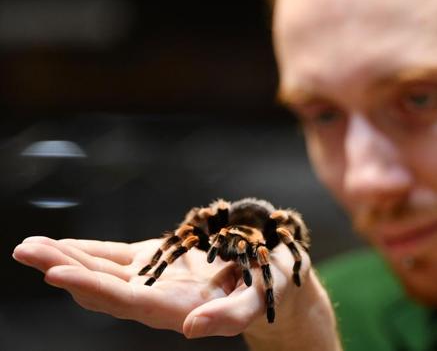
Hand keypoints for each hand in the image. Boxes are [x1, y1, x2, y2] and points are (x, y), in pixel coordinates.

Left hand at [12, 235, 311, 337]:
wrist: (273, 274)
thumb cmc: (273, 287)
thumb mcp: (261, 298)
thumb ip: (231, 317)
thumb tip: (191, 330)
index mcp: (180, 309)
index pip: (128, 301)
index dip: (92, 287)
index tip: (55, 273)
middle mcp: (158, 298)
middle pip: (103, 287)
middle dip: (64, 269)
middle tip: (26, 252)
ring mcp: (153, 279)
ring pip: (102, 271)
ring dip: (65, 258)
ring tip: (27, 247)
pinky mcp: (154, 260)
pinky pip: (114, 256)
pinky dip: (87, 250)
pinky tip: (60, 244)